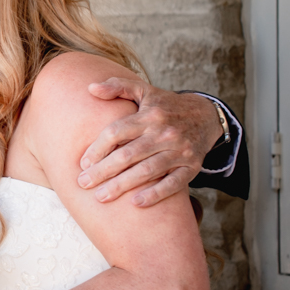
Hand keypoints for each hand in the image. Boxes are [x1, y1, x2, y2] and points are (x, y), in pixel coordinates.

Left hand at [78, 78, 221, 206]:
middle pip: (128, 155)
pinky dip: (156, 194)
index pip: (116, 132)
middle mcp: (164, 133)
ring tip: (101, 197)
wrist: (206, 117)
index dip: (97, 148)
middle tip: (83, 183)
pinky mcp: (192, 167)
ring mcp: (179, 151)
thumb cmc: (165, 106)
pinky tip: (136, 203)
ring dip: (122, 185)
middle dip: (103, 171)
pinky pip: (174, 183)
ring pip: (147, 171)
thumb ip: (118, 86)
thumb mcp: (144, 90)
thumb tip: (91, 88)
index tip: (83, 163)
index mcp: (149, 115)